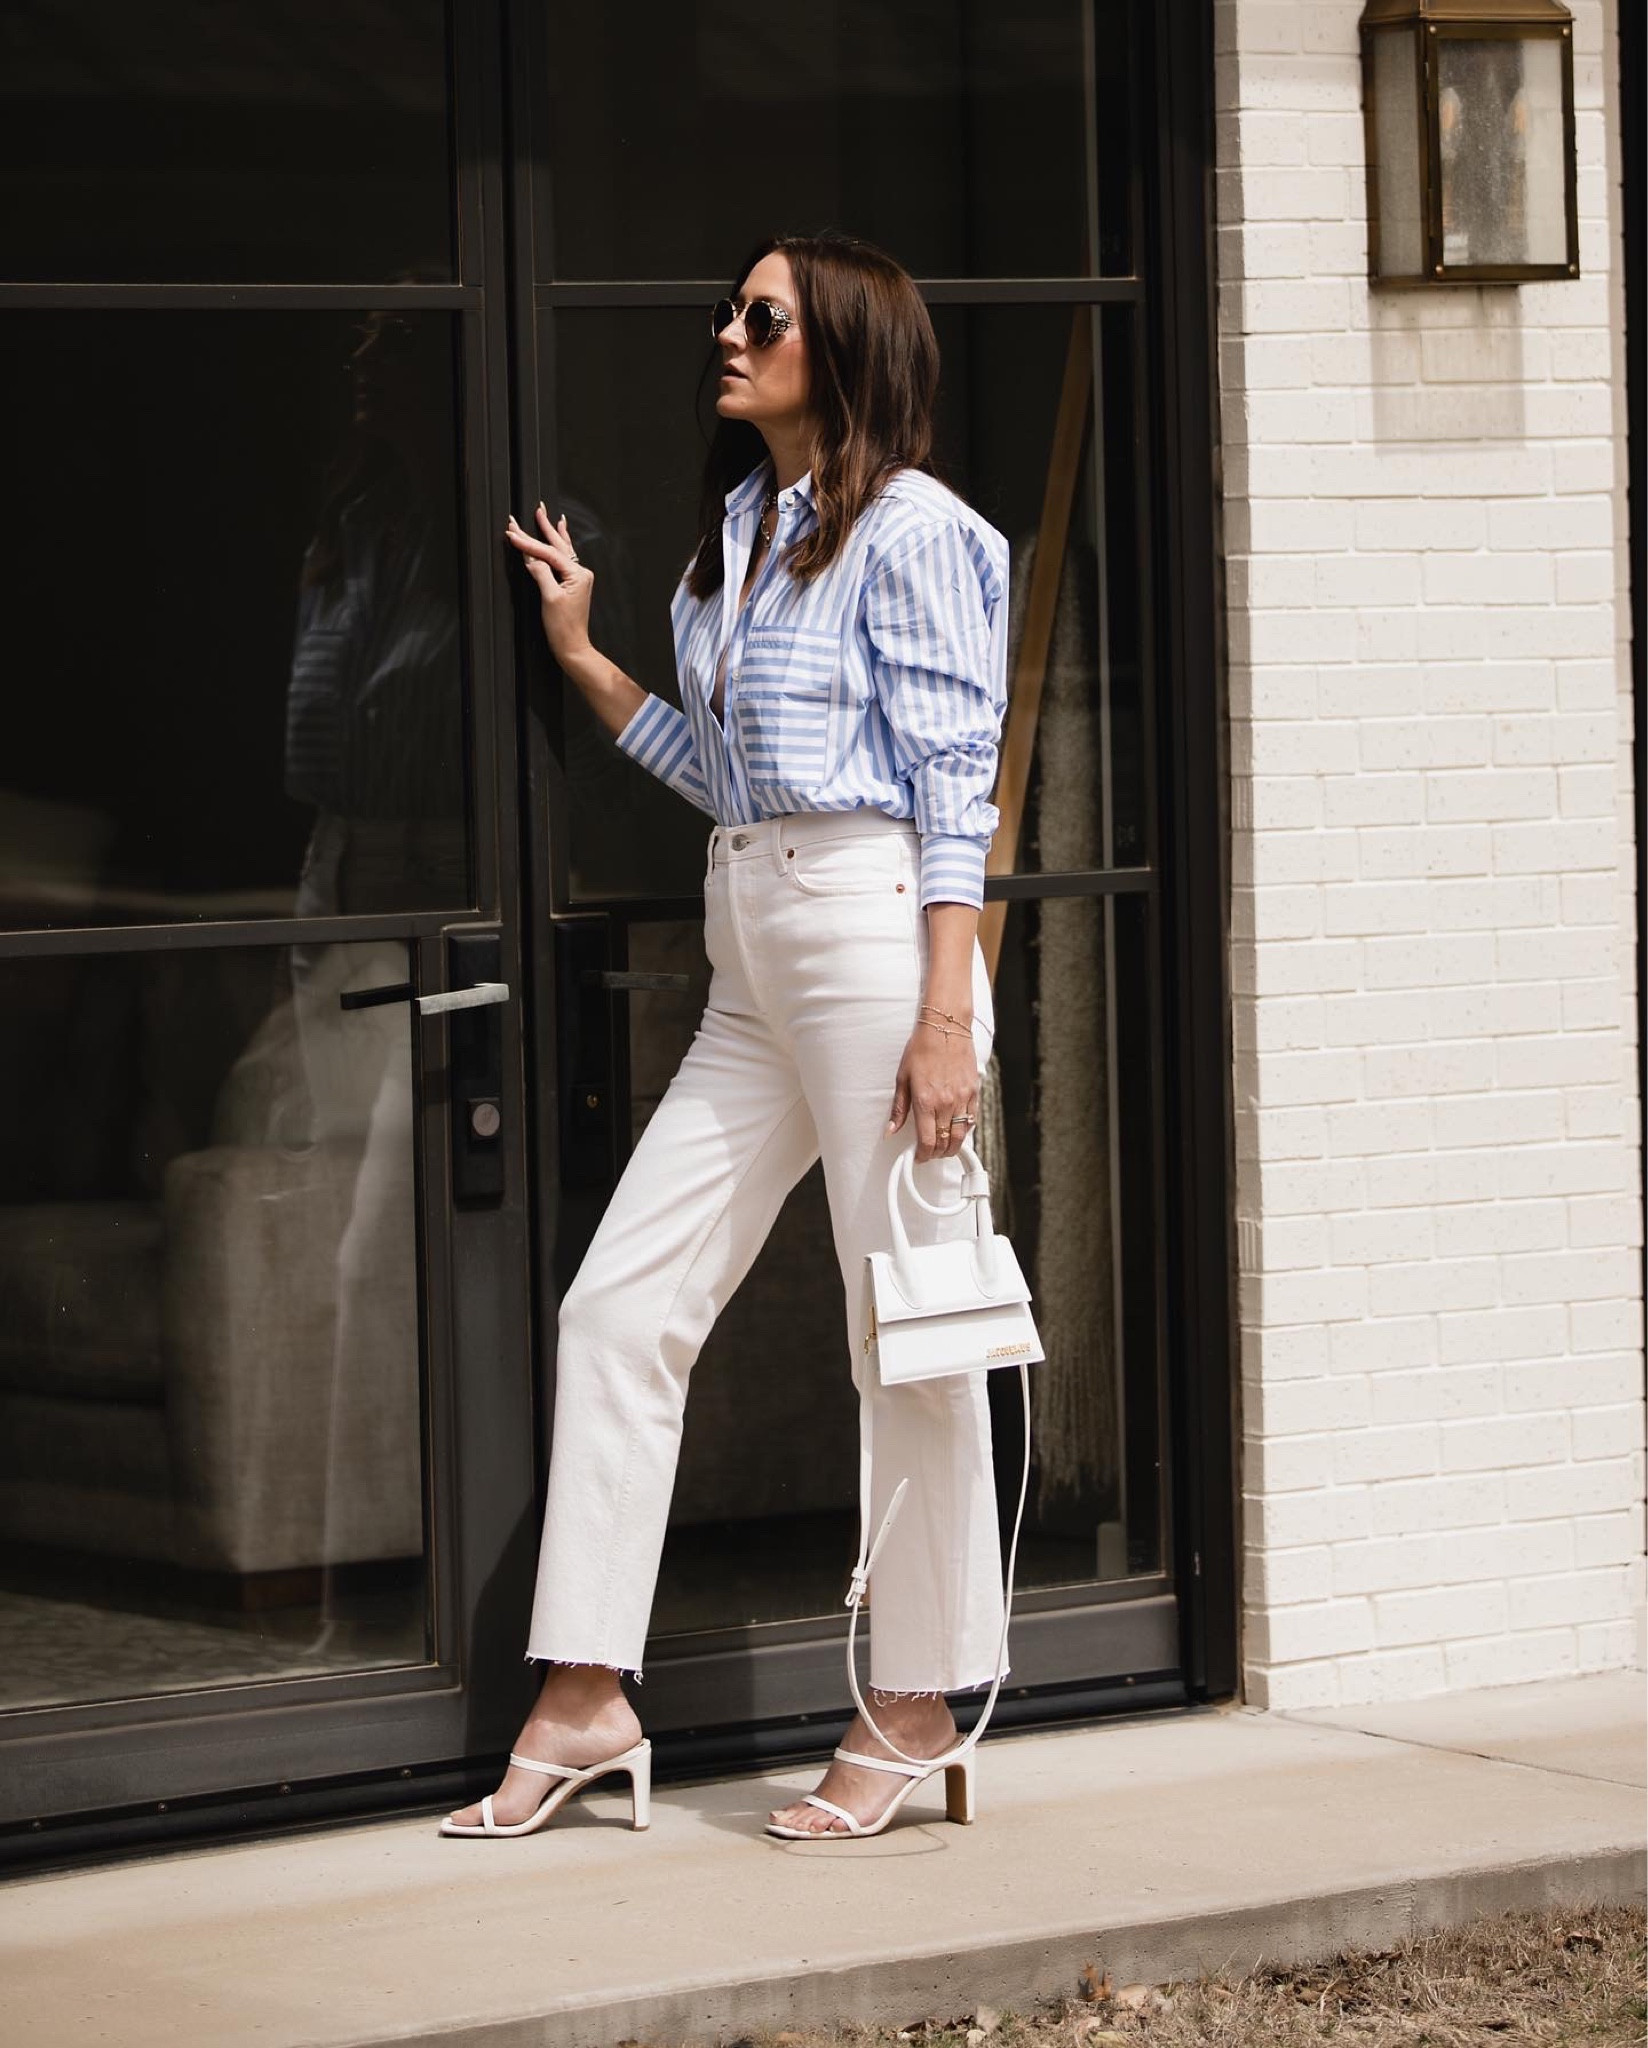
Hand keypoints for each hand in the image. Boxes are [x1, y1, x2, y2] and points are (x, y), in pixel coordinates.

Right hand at [505, 504, 593, 666]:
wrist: (572, 647)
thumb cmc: (563, 627)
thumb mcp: (549, 598)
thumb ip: (541, 574)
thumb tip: (531, 558)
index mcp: (577, 574)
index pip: (549, 553)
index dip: (529, 543)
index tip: (512, 533)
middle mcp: (581, 573)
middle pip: (558, 545)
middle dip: (543, 528)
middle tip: (535, 509)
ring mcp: (578, 578)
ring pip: (562, 549)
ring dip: (553, 532)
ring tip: (548, 515)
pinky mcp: (573, 584)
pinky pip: (565, 558)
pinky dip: (560, 545)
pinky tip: (561, 534)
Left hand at [885, 1021, 979, 1163]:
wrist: (945, 1027)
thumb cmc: (921, 1049)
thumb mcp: (902, 1078)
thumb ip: (899, 1109)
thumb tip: (890, 1130)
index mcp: (926, 1101)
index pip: (927, 1141)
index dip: (922, 1155)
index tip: (918, 1156)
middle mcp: (946, 1103)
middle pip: (944, 1142)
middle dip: (936, 1153)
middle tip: (929, 1153)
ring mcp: (963, 1098)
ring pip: (961, 1135)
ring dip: (951, 1146)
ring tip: (943, 1148)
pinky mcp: (974, 1092)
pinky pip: (972, 1120)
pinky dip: (964, 1131)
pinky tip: (956, 1131)